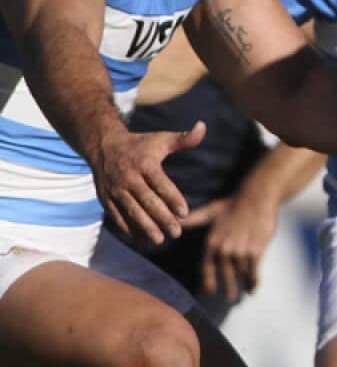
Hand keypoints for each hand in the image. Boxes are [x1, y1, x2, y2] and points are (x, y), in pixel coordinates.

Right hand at [93, 122, 203, 244]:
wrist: (103, 146)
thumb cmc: (141, 144)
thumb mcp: (162, 139)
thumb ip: (185, 139)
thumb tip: (203, 126)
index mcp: (144, 163)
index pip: (160, 183)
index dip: (172, 198)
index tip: (184, 213)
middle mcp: (128, 177)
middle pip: (146, 200)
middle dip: (161, 218)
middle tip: (177, 232)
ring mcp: (115, 189)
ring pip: (131, 211)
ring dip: (145, 227)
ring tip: (160, 239)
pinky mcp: (105, 199)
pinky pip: (117, 217)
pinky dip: (129, 229)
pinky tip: (142, 240)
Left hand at [182, 189, 280, 302]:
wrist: (257, 197)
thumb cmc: (233, 203)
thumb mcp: (210, 211)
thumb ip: (193, 220)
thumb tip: (175, 222)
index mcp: (212, 242)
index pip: (207, 267)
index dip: (208, 280)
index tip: (209, 291)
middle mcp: (225, 249)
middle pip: (225, 274)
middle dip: (228, 288)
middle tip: (229, 299)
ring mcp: (241, 251)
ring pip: (241, 274)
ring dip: (242, 285)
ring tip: (243, 294)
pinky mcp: (256, 250)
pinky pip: (254, 270)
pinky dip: (254, 280)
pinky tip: (254, 288)